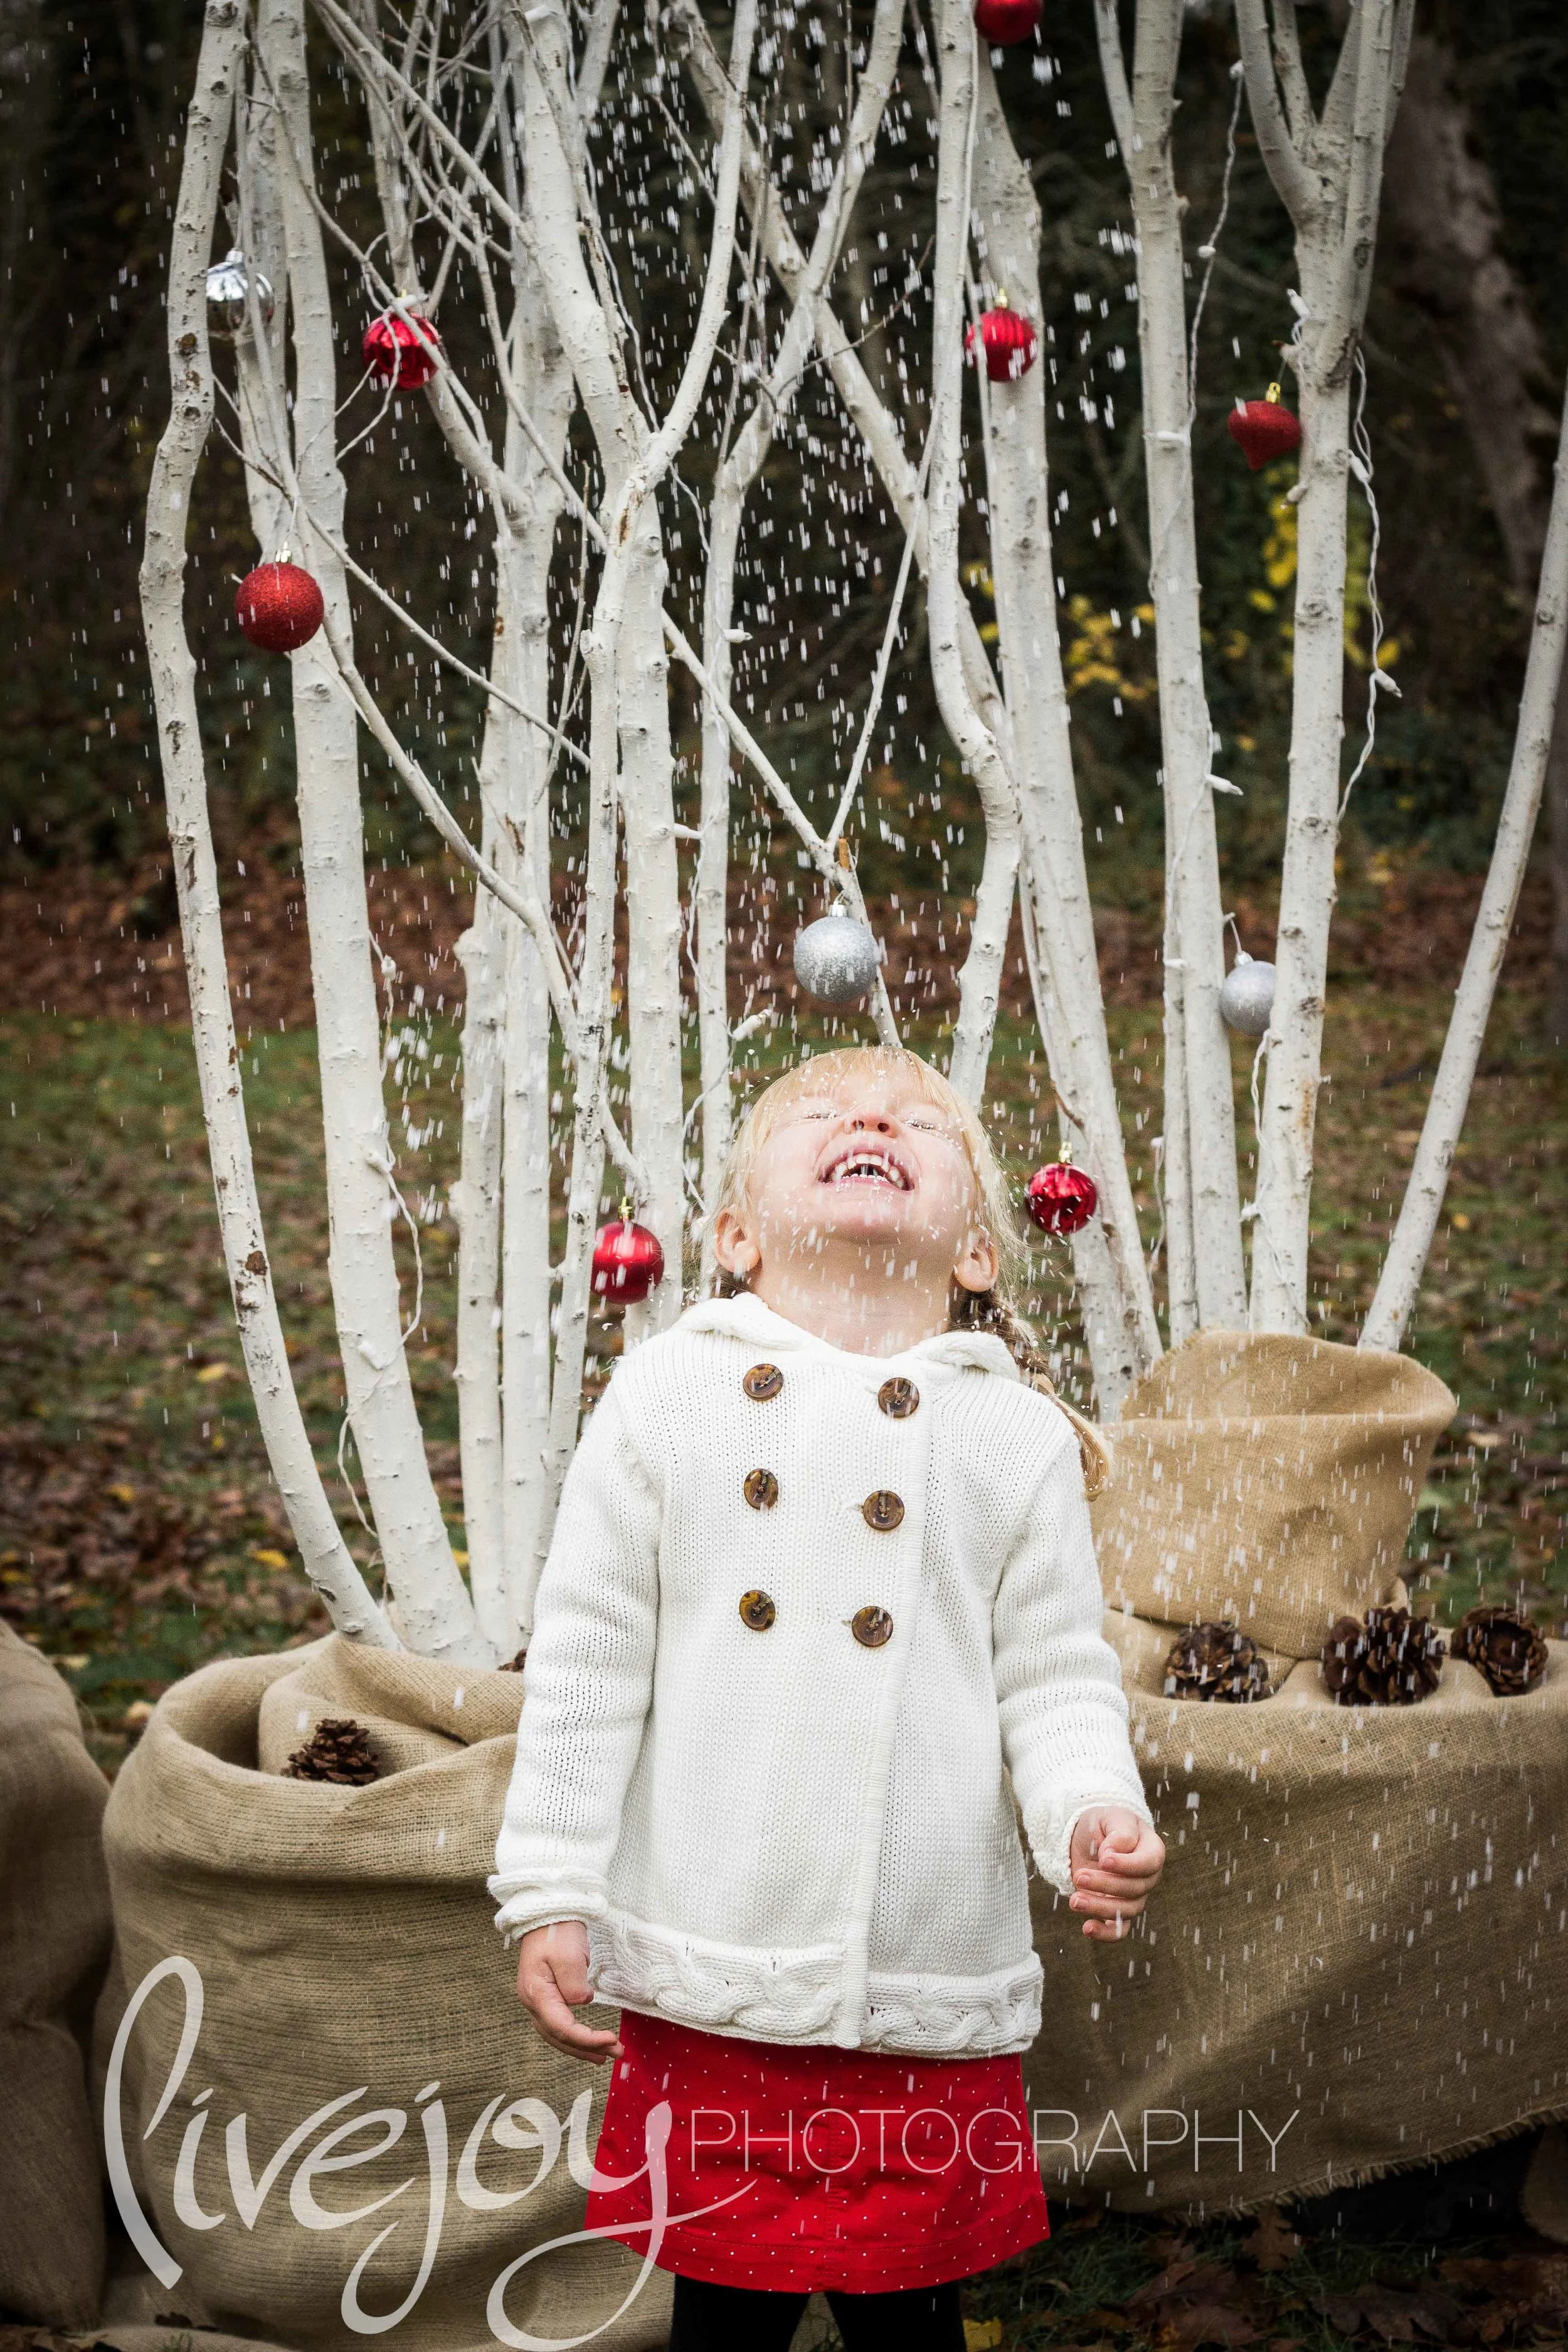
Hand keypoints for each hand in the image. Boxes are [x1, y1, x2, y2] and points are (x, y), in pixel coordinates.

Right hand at [516, 1922, 623, 2063]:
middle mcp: (533, 2001)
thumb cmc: (557, 1930)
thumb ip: (575, 1984)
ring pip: (556, 2033)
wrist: (547, 1910)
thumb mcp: (568, 1955)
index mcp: (536, 1993)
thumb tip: (583, 2002)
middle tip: (615, 2054)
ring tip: (603, 2056)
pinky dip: (573, 2035)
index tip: (611, 2040)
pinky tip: (586, 2039)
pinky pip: (557, 2023)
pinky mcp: (545, 1994)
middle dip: (586, 2049)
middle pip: (558, 2036)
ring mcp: (537, 1998)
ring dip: (580, 2046)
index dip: (587, 2038)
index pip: (562, 2027)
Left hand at [1068, 1806, 1164, 1940]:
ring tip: (1074, 1900)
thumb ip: (1118, 1833)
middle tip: (1079, 1876)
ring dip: (1100, 1908)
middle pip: (1135, 1889)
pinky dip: (1105, 1933)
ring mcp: (1134, 1896)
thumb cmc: (1104, 1824)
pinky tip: (1086, 1928)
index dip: (1128, 1865)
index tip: (1103, 1860)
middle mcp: (1147, 1877)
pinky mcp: (1117, 1910)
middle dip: (1105, 1885)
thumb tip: (1111, 1856)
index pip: (1149, 1862)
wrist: (1087, 1838)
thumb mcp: (1110, 1817)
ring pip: (1126, 1911)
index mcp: (1152, 1850)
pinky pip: (1119, 1930)